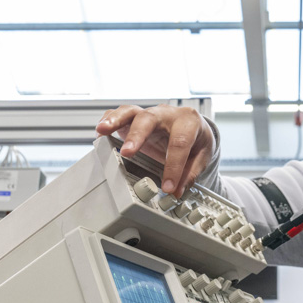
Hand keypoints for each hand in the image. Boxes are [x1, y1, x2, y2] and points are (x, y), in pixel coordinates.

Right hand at [96, 105, 215, 197]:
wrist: (194, 125)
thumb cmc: (197, 139)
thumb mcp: (201, 155)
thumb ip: (189, 173)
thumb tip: (177, 191)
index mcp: (188, 121)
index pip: (179, 143)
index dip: (173, 167)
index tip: (168, 187)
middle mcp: (166, 114)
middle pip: (149, 119)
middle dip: (137, 137)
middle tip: (127, 153)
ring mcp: (149, 114)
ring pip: (130, 111)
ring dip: (115, 120)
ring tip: (102, 130)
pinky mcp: (135, 118)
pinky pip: (120, 114)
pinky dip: (109, 121)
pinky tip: (101, 132)